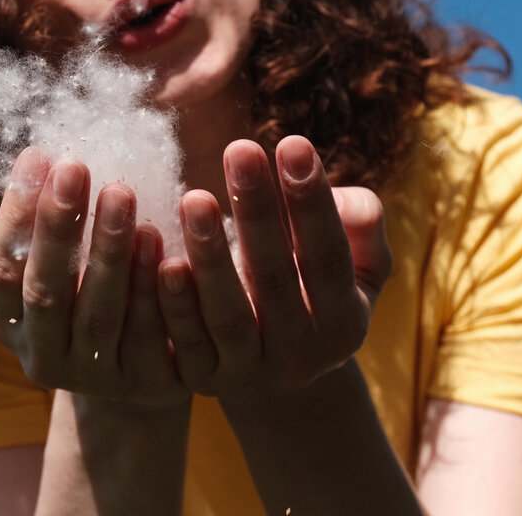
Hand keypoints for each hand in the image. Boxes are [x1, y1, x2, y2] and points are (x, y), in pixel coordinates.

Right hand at [0, 146, 189, 406]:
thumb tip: (44, 155)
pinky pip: (151, 337)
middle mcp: (44, 357)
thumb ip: (51, 226)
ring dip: (109, 253)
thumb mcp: (62, 266)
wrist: (144, 372)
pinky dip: (155, 291)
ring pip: (99, 315)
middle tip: (76, 167)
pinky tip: (169, 249)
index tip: (40, 157)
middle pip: (45, 292)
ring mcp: (94, 379)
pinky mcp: (147, 385)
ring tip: (122, 194)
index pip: (1, 269)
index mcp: (11, 323)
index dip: (18, 215)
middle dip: (59, 227)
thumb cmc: (96, 292)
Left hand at [156, 136, 390, 401]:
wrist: (274, 368)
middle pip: (276, 279)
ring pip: (227, 314)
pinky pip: (184, 340)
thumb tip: (350, 199)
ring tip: (194, 197)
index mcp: (344, 323)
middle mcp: (301, 355)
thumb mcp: (354, 264)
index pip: (330, 257)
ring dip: (210, 255)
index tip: (293, 142)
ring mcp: (249, 371)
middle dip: (259, 212)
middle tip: (240, 149)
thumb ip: (360, 227)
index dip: (312, 203)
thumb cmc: (314, 286)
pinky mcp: (203, 379)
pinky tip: (161, 258)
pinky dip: (172, 302)